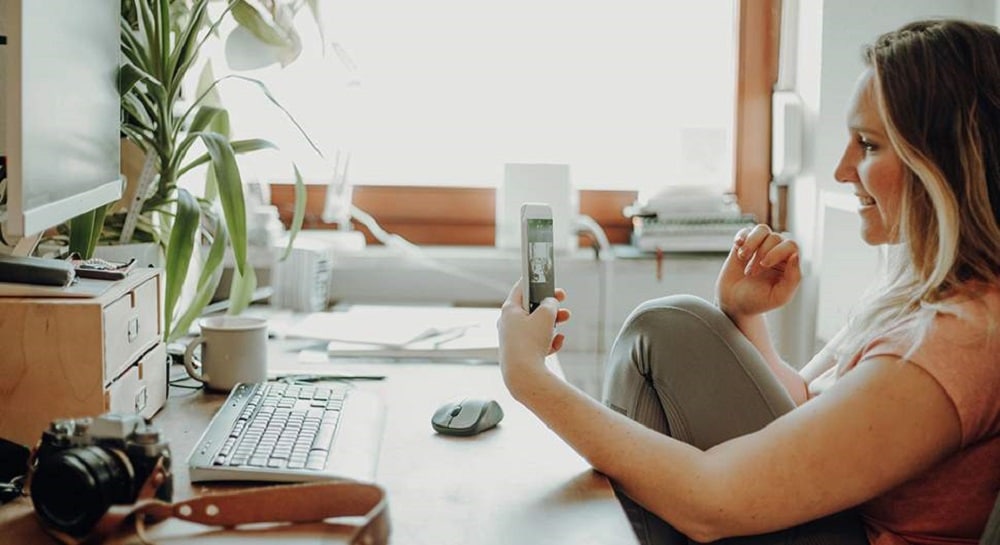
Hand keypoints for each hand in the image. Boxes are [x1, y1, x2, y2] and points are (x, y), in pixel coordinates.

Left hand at [497, 280, 570, 397]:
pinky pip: (537, 343)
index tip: (549, 281)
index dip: (537, 282)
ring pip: (535, 326)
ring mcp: (513, 339)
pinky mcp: (520, 354)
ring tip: (564, 322)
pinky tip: (557, 344)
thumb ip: (550, 304)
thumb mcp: (545, 315)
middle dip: (549, 306)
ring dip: (552, 324)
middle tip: (562, 302)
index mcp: (509, 309)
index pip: (521, 287)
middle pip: (531, 308)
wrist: (523, 375)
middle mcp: (507, 323)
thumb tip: (550, 304)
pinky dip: (548, 341)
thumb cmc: (529, 343)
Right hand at [715, 224, 800, 319]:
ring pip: (762, 230)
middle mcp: (777, 252)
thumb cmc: (757, 301)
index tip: (764, 264)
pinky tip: (738, 246)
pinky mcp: (744, 244)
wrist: (733, 303)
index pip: (791, 246)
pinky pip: (746, 230)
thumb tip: (796, 255)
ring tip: (742, 257)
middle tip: (750, 273)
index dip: (777, 252)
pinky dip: (742, 236)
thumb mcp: (779, 296)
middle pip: (775, 238)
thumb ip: (793, 278)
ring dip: (751, 243)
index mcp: (789, 264)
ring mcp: (760, 247)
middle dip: (761, 254)